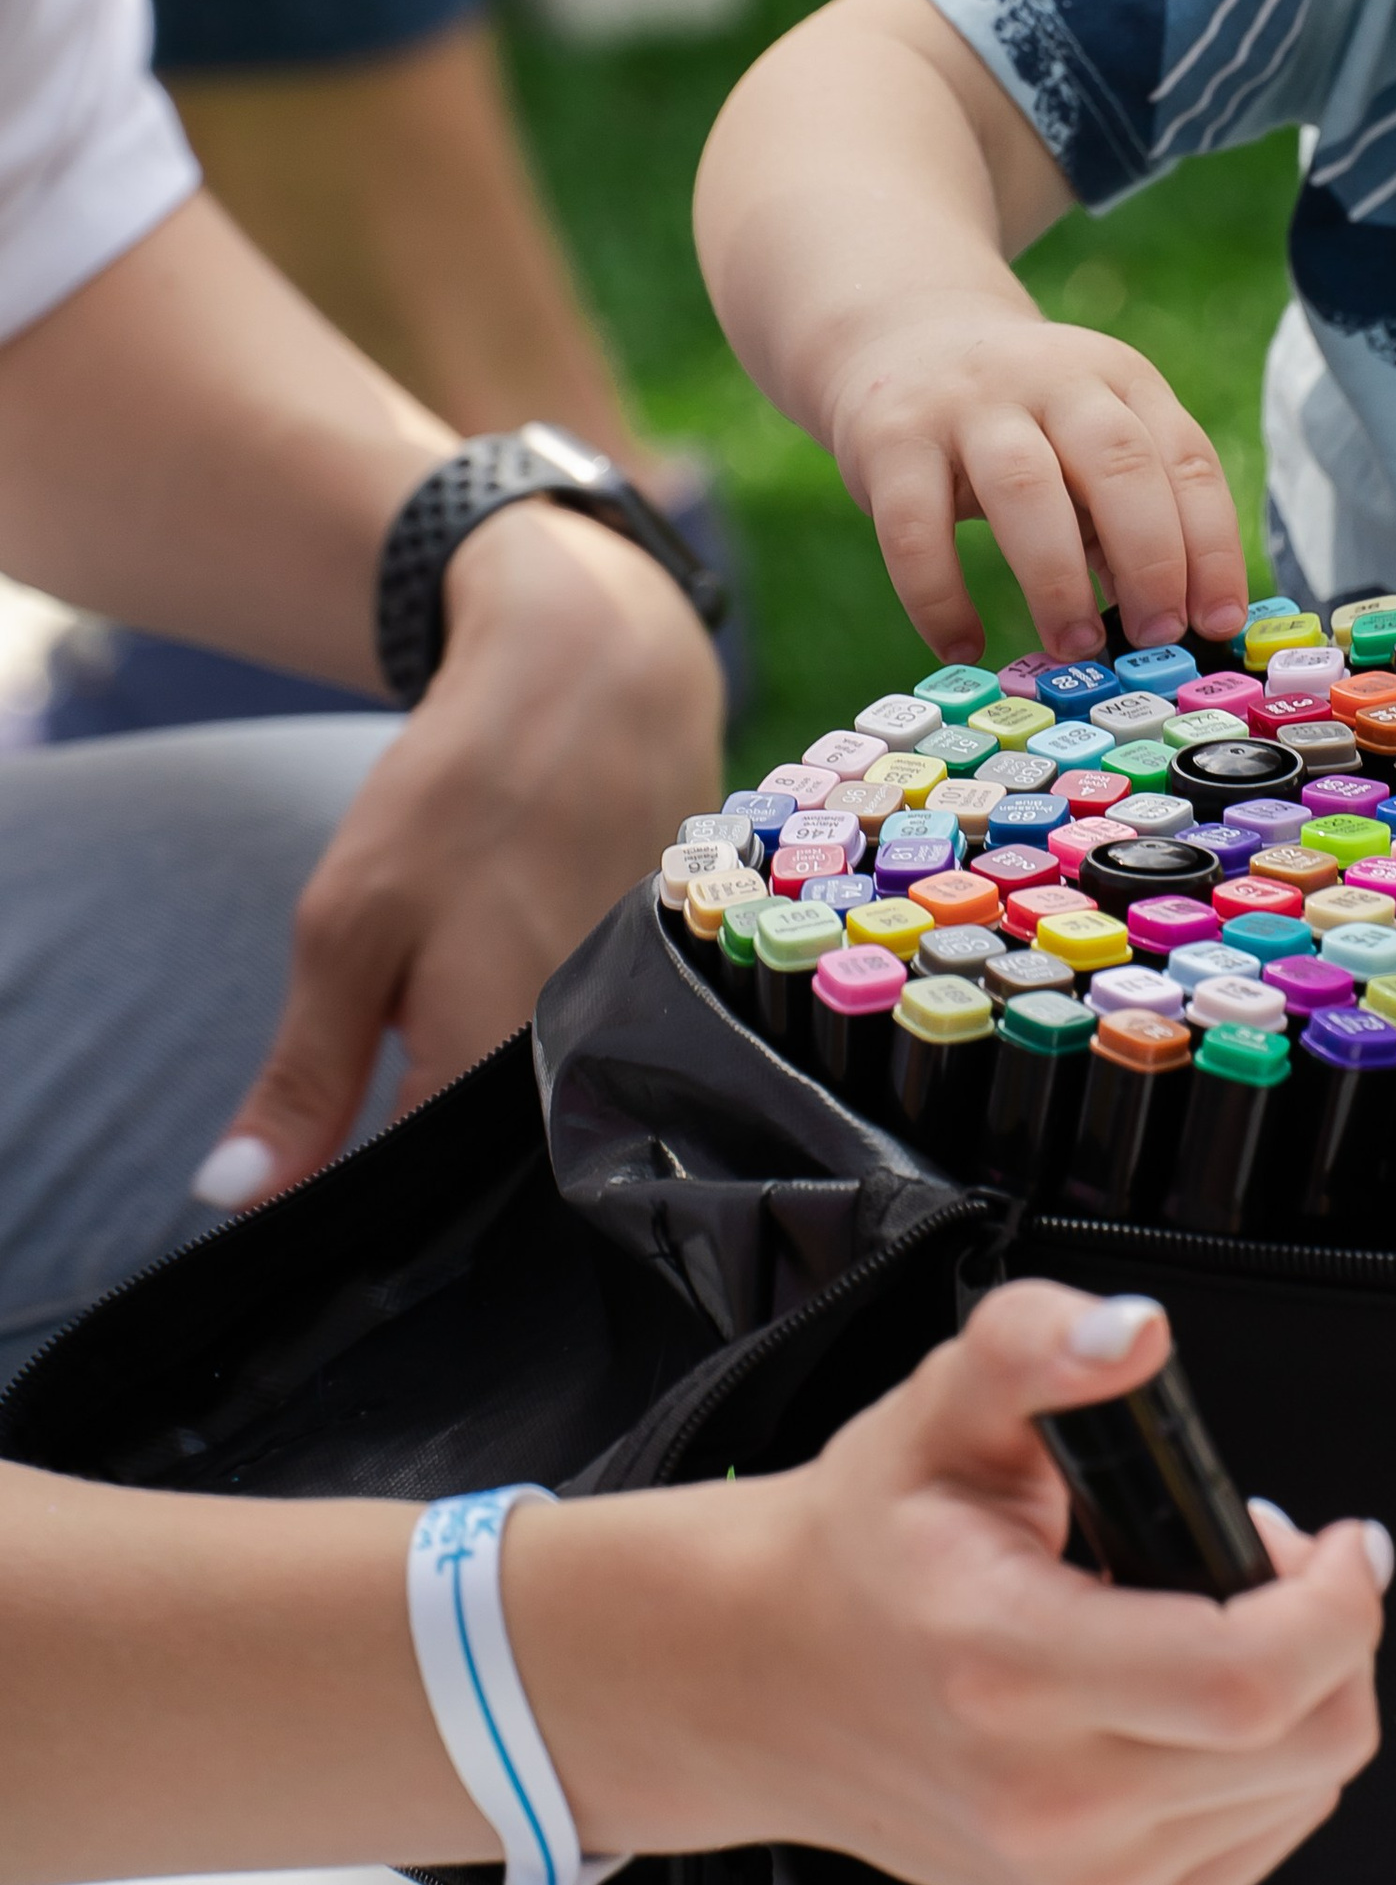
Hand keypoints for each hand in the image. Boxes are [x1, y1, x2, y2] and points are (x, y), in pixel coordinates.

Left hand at [194, 501, 720, 1204]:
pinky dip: (552, 1035)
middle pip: (498, 1174)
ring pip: (549, 1112)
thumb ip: (305, 1075)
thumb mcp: (349, 922)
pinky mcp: (674, 992)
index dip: (364, 1209)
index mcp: (499, 1068)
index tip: (328, 1170)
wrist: (600, 673)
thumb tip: (231, 1204)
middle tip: (402, 1051)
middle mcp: (592, 1071)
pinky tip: (530, 969)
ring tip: (469, 995)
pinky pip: (599, 1055)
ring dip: (496, 1092)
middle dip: (434, 1153)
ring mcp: (644, 1031)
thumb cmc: (463, 792)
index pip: (423, 1211)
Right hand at [519, 1283, 1387, 1884]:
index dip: (1337, 1604)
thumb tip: (1132, 1337)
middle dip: (1338, 1634)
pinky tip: (1198, 1692)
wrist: (770, 1677)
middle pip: (1304, 1746)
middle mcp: (1047, 1803)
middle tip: (1280, 1557)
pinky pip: (1257, 1845)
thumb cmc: (866, 1543)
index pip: (1245, 1680)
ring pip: (1297, 1797)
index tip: (1348, 1540)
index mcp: (1014, 1668)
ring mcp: (1071, 1883)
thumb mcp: (943, 1403)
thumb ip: (1037, 1343)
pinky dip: (1267, 1764)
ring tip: (1223, 1612)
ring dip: (1305, 1693)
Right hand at [826, 293, 1249, 661]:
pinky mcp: (891, 437)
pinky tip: (961, 646)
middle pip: (1118, 461)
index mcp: (1119, 378)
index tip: (1218, 622)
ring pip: (1024, 486)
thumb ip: (1126, 512)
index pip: (1186, 458)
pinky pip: (915, 527)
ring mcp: (967, 402)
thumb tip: (1168, 621)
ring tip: (1074, 647)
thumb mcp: (1086, 438)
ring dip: (1058, 579)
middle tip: (1156, 636)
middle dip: (1150, 558)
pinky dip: (940, 597)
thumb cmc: (1021, 422)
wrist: (904, 339)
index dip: (1210, 545)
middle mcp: (1052, 377)